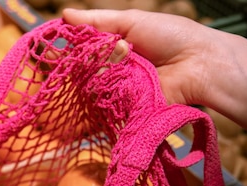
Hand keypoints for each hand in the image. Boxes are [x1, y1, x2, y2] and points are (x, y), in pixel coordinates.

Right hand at [62, 8, 215, 106]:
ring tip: (96, 75)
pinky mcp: (125, 109)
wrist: (200, 65)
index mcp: (114, 46)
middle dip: (73, 67)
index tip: (47, 50)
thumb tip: (64, 15)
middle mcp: (114, 69)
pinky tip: (88, 98)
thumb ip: (97, 21)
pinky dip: (95, 104)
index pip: (83, 49)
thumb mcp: (132, 21)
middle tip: (54, 65)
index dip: (66, 50)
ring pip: (90, 89)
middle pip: (83, 72)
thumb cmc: (172, 37)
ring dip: (90, 80)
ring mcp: (118, 90)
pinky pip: (103, 109)